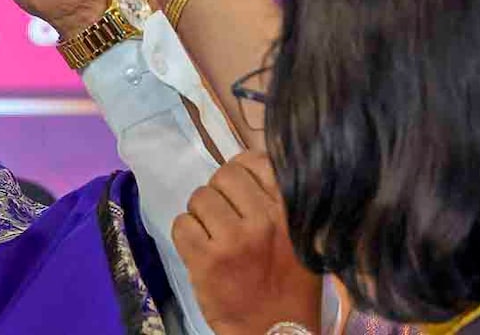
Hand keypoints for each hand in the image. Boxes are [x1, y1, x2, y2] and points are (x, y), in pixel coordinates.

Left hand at [172, 152, 322, 334]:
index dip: (240, 171)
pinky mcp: (206, 259)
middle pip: (223, 176)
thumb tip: (241, 162)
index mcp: (289, 211)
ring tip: (213, 237)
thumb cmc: (289, 283)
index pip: (254, 161)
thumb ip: (276, 200)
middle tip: (225, 218)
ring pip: (199, 198)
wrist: (277, 331)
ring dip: (201, 215)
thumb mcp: (299, 234)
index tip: (239, 190)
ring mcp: (233, 239)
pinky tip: (200, 250)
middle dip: (219, 194)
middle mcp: (264, 219)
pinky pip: (181, 224)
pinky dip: (186, 235)